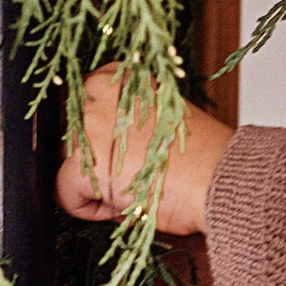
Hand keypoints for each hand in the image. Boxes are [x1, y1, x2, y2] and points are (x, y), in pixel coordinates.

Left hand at [59, 65, 233, 240]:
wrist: (218, 178)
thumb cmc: (201, 154)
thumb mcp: (165, 115)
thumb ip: (131, 116)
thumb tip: (110, 139)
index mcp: (119, 77)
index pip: (87, 109)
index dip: (106, 140)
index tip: (129, 152)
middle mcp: (97, 94)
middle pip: (76, 138)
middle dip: (100, 162)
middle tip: (136, 173)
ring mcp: (88, 128)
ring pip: (71, 165)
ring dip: (97, 183)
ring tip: (134, 186)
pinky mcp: (83, 165)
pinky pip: (66, 194)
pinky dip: (90, 209)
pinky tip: (124, 203)